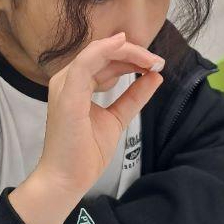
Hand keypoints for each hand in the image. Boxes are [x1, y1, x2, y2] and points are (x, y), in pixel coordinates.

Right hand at [35, 32, 163, 196]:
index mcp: (76, 84)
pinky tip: (123, 43)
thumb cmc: (84, 153)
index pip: (105, 60)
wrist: (67, 179)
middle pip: (103, 53)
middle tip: (159, 62)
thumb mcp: (116, 118)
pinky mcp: (67, 94)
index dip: (132, 58)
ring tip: (152, 61)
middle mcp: (67, 80)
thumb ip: (133, 97)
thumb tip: (155, 77)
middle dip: (134, 54)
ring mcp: (65, 85)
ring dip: (127, 52)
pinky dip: (104, 50)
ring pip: (97, 53)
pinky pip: (86, 63)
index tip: (157, 65)